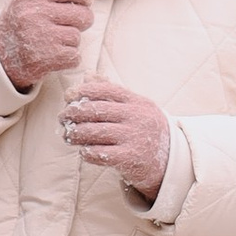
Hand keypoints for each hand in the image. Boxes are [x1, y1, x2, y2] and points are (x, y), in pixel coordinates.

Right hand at [0, 0, 94, 91]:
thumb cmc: (20, 23)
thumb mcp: (32, 0)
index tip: (84, 1)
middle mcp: (34, 14)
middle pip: (82, 14)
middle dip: (82, 21)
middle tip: (69, 24)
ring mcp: (39, 37)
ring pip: (77, 37)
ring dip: (70, 42)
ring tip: (54, 41)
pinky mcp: (45, 59)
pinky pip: (74, 57)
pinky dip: (68, 58)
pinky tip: (54, 55)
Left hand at [63, 78, 174, 199]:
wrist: (172, 160)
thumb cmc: (146, 129)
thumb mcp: (136, 107)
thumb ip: (112, 91)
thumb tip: (88, 75)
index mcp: (137, 102)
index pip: (106, 90)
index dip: (83, 91)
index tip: (68, 96)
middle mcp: (136, 117)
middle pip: (96, 110)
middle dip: (73, 113)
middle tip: (62, 118)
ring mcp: (133, 138)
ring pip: (94, 132)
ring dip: (75, 134)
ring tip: (68, 136)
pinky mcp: (130, 158)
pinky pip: (99, 153)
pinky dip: (87, 152)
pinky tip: (83, 151)